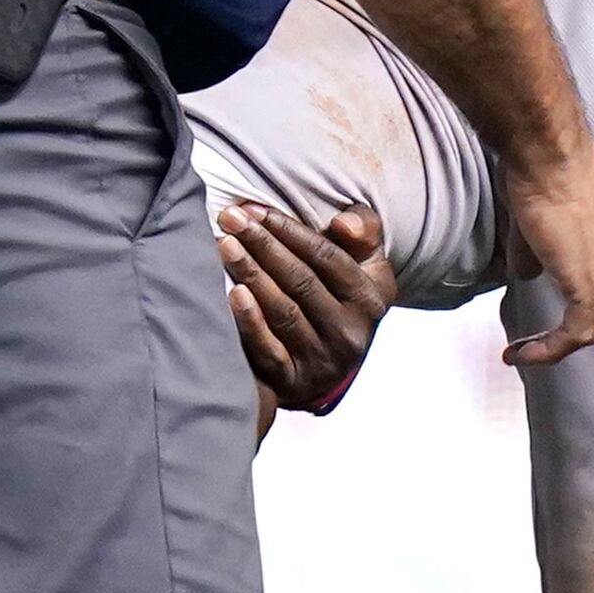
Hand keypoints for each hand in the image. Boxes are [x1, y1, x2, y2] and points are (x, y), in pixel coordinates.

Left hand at [222, 198, 391, 411]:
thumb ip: (363, 231)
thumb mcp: (366, 262)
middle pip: (301, 281)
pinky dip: (250, 322)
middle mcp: (349, 333)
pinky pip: (269, 350)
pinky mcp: (294, 383)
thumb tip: (342, 224)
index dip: (289, 230)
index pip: (327, 257)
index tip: (255, 210)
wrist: (331, 361)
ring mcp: (321, 361)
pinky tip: (232, 293)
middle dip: (262, 245)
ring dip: (251, 274)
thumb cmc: (341, 296)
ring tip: (224, 245)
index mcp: (369, 299)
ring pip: (283, 312)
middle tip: (230, 219)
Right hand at [496, 147, 593, 366]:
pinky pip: (577, 331)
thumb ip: (538, 252)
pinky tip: (526, 352)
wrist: (548, 155)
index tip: (556, 307)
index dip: (588, 299)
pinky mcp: (590, 284)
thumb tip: (527, 274)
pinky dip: (552, 348)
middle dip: (579, 327)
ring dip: (564, 343)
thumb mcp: (542, 214)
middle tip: (547, 338)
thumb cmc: (542, 167)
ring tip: (533, 351)